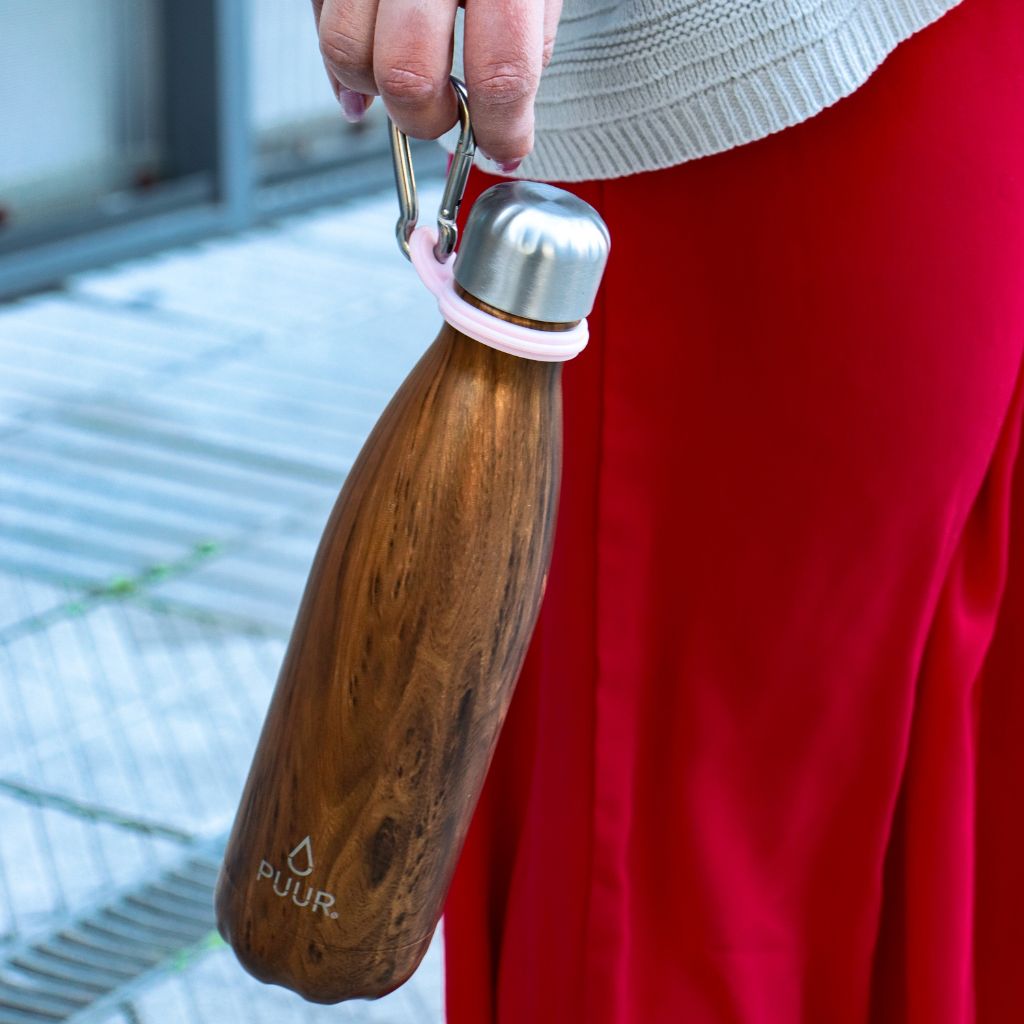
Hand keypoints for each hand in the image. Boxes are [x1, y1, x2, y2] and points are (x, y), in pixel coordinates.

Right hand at [311, 0, 560, 171]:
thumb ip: (527, 35)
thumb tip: (506, 118)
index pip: (501, 74)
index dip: (501, 131)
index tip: (503, 149)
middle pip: (408, 75)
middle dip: (427, 119)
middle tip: (446, 118)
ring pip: (347, 53)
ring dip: (375, 92)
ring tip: (404, 85)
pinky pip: (320, 17)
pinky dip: (340, 60)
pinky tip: (366, 69)